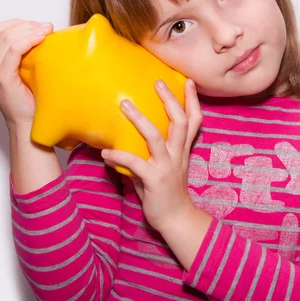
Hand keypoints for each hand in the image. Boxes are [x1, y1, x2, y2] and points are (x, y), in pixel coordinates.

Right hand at [0, 19, 53, 128]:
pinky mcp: (0, 77)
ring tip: (47, 30)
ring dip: (30, 30)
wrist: (28, 125)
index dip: (18, 24)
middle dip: (26, 25)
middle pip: (1, 31)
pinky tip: (42, 38)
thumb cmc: (29, 100)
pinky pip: (13, 50)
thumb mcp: (21, 71)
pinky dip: (28, 40)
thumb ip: (20, 53)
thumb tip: (41, 30)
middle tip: (47, 27)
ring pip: (7, 38)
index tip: (38, 25)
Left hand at [101, 78, 201, 232]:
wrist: (176, 219)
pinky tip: (105, 153)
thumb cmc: (166, 191)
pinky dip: (119, 156)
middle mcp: (178, 154)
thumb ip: (154, 151)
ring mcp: (167, 167)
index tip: (189, 81)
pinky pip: (135, 164)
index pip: (194, 121)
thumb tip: (127, 136)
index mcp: (182, 150)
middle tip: (157, 82)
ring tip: (126, 105)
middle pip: (179, 121)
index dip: (193, 101)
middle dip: (170, 100)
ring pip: (156, 137)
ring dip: (140, 120)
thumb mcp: (166, 166)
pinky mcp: (155, 180)